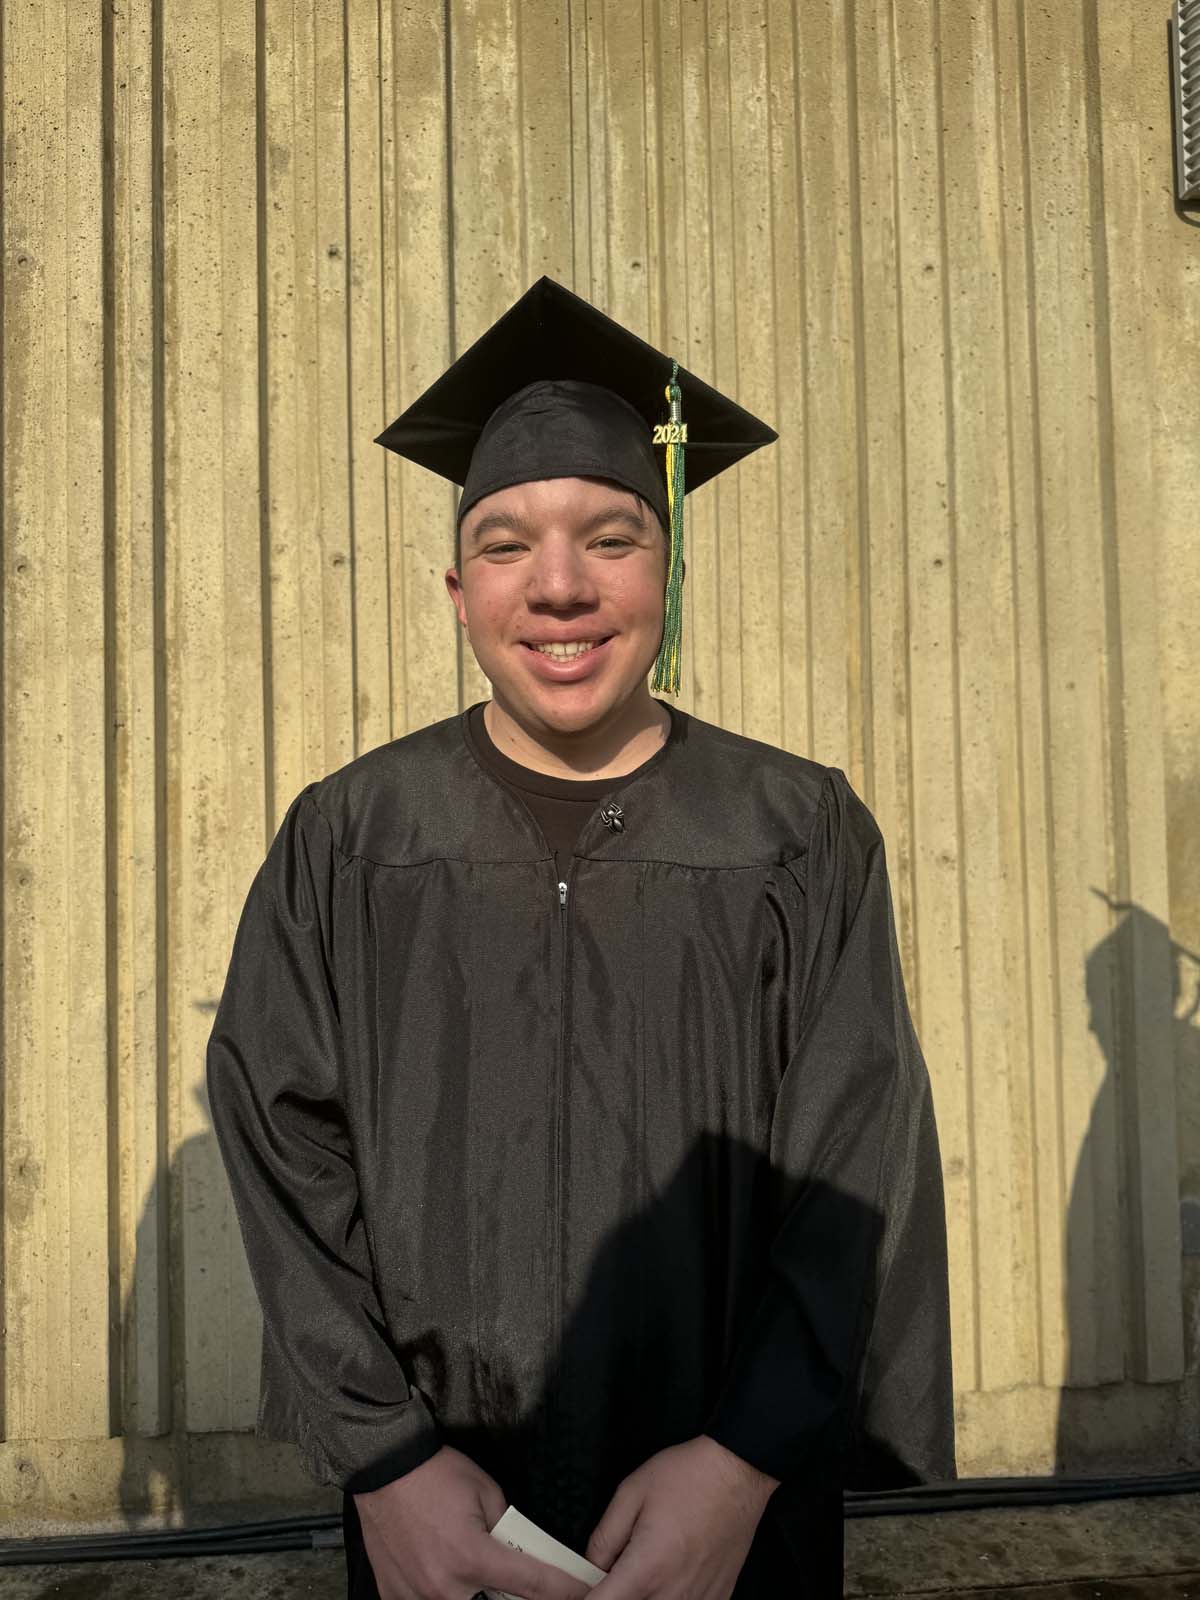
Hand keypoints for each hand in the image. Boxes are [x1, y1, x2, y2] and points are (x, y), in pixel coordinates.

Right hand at [354, 1444, 594, 1599]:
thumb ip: (507, 1529)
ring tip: (471, 1567)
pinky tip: (444, 1575)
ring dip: (476, 1594)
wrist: (383, 1466)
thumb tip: (520, 1551)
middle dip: (513, 1594)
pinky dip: (444, 1594)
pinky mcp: (395, 1596)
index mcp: (473, 1557)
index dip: (564, 1590)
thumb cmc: (435, 1473)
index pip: (532, 1584)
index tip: (583, 1592)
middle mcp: (445, 1587)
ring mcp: (416, 1597)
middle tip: (510, 1572)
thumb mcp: (486, 1491)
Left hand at [584, 1436, 778, 1599]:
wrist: (738, 1472)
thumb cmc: (691, 1477)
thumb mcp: (631, 1493)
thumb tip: (590, 1567)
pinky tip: (671, 1573)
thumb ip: (604, 1538)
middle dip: (617, 1592)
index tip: (587, 1588)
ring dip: (644, 1594)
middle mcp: (672, 1595)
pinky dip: (669, 1595)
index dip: (587, 1597)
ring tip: (649, 1565)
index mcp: (647, 1570)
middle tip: (620, 1568)